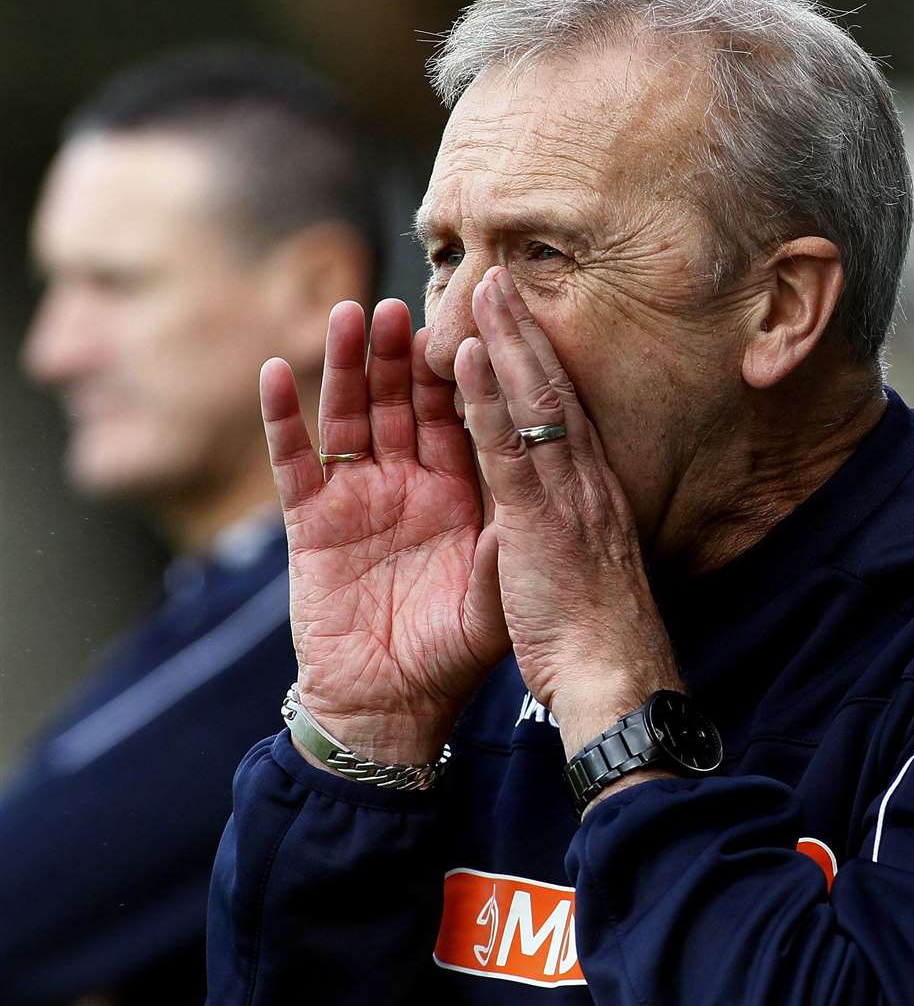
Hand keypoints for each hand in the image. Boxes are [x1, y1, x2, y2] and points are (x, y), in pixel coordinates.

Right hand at [260, 298, 509, 763]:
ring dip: (348, 367)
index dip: (464, 372)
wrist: (393, 709)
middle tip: (402, 304)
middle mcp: (410, 484)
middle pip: (405, 402)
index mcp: (461, 494)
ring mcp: (359, 497)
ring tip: (350, 316)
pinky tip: (277, 373)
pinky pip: (295, 460)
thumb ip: (509, 544)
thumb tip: (538, 489)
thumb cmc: (452, 655)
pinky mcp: (311, 521)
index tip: (471, 322)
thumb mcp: (493, 597)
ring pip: (352, 415)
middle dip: (402, 354)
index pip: (462, 417)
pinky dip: (283, 418)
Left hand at [455, 267, 682, 754]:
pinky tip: (471, 354)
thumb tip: (561, 515)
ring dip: (508, 340)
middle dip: (524, 329)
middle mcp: (584, 481)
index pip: (562, 412)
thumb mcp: (585, 570)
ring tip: (486, 286)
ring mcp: (565, 495)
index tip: (520, 321)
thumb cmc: (598, 634)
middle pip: (552, 388)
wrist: (616, 678)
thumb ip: (571, 531)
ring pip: (536, 402)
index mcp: (590, 493)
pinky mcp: (540, 520)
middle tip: (501, 274)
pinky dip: (490, 397)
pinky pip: (508, 448)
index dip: (540, 362)